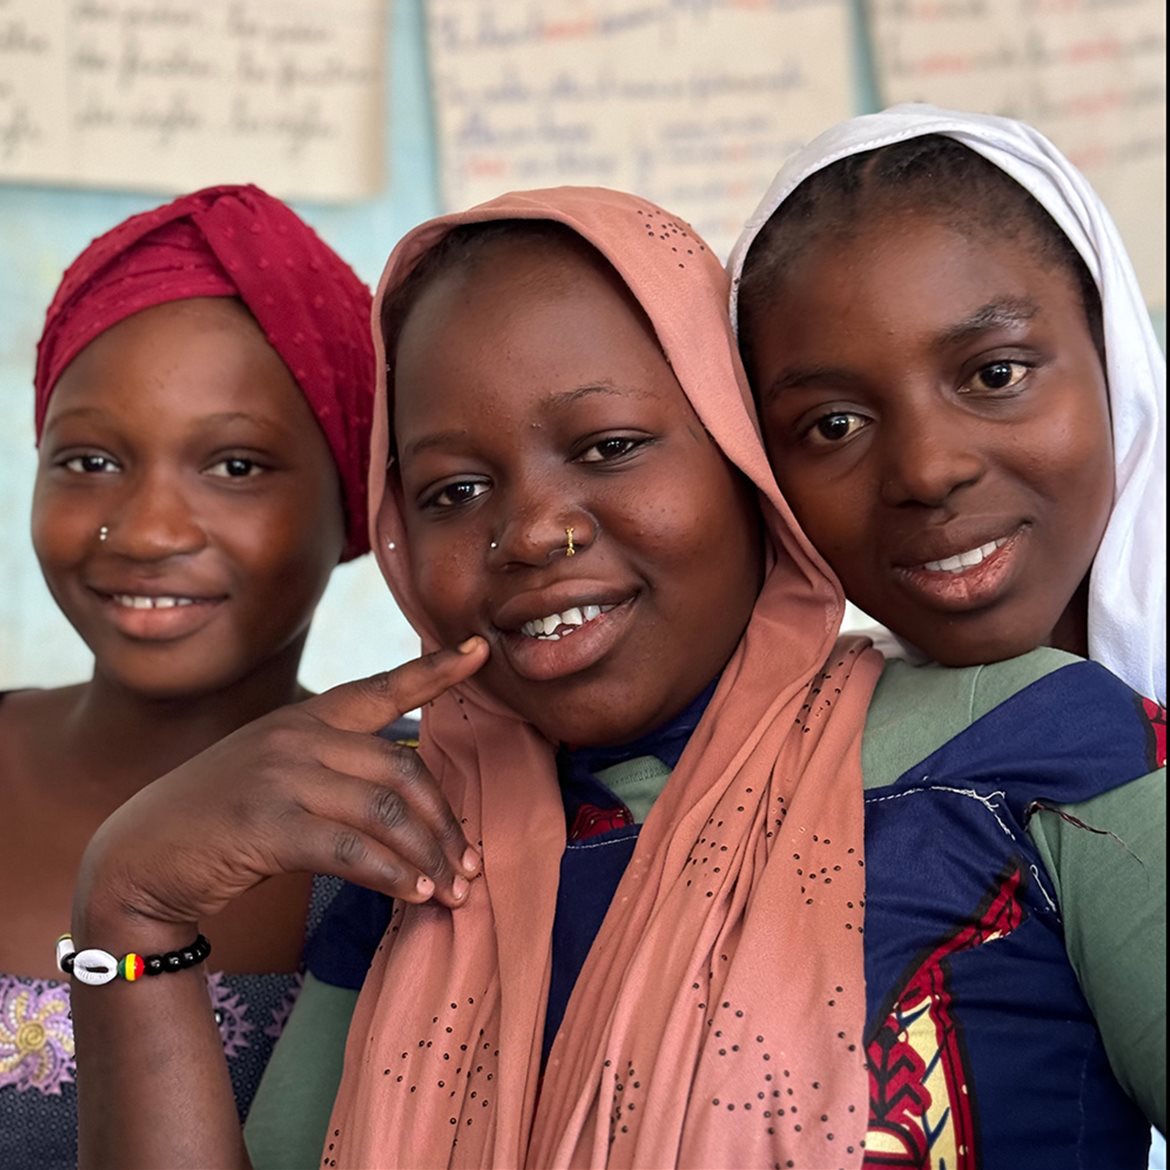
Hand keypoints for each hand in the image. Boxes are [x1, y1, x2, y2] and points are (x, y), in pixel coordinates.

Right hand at [75, 638, 489, 933]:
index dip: (435, 671)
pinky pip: (353, 851)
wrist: (138, 859)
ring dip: (428, 857)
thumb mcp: (276, 775)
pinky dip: (393, 875)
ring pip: (386, 813)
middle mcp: (298, 736)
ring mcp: (281, 777)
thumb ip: (336, 773)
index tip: (479, 650)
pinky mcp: (267, 824)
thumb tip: (411, 809)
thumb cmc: (219, 820)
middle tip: (469, 866)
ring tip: (452, 890)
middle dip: (446, 824)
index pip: (382, 688)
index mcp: (306, 718)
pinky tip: (414, 895)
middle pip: (404, 772)